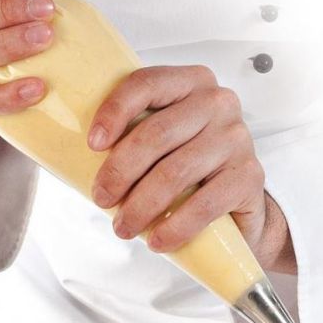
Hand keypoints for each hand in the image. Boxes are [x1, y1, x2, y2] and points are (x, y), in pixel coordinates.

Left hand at [87, 65, 295, 273]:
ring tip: (122, 227)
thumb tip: (72, 153)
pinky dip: (175, 226)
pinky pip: (205, 203)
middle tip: (101, 197)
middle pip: (156, 133)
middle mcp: (217, 102)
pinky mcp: (249, 175)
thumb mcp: (156, 138)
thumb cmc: (183, 161)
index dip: (115, 112)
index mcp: (188, 81)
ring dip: (141, 205)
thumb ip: (129, 132)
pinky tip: (157, 240)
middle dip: (120, 170)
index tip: (92, 144)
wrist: (236, 199)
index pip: (146, 84)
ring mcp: (237, 137)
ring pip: (175, 171)